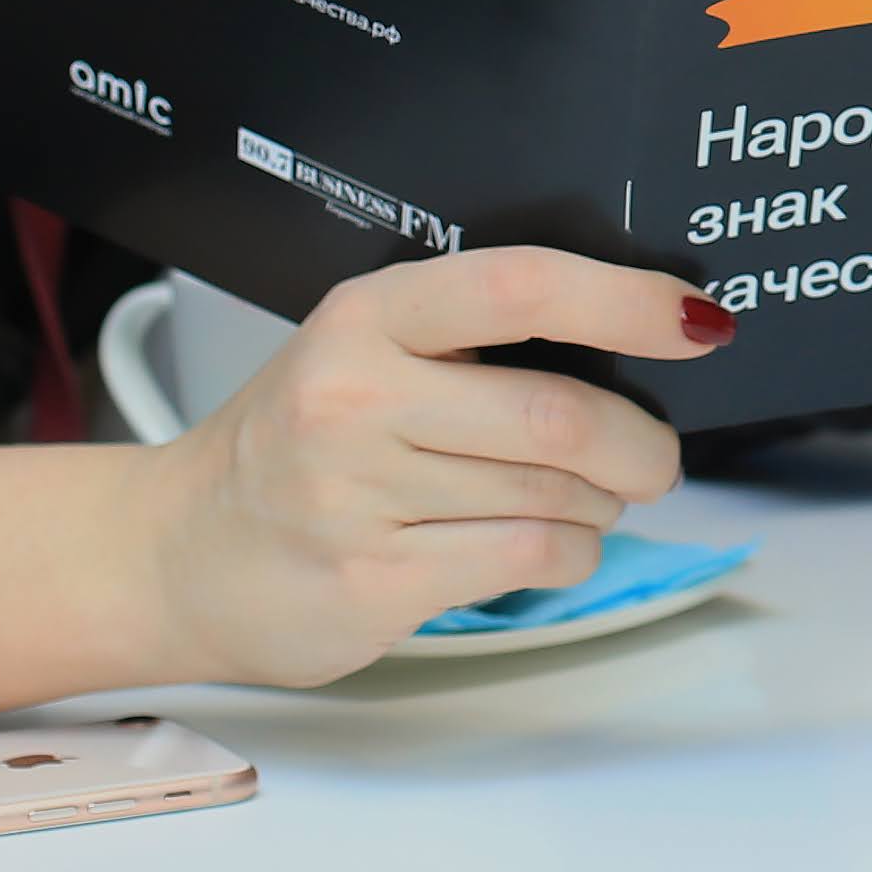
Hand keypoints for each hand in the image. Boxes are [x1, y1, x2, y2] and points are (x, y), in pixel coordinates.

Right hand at [128, 246, 731, 684]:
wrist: (175, 554)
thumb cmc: (295, 445)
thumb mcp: (366, 354)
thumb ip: (474, 338)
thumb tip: (639, 336)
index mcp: (367, 319)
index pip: (522, 288)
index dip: (626, 301)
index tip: (696, 322)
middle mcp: (355, 400)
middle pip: (559, 416)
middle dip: (639, 444)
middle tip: (654, 457)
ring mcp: (358, 498)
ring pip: (554, 497)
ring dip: (600, 505)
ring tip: (582, 500)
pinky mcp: (372, 583)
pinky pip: (526, 559)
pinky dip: (569, 553)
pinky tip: (548, 543)